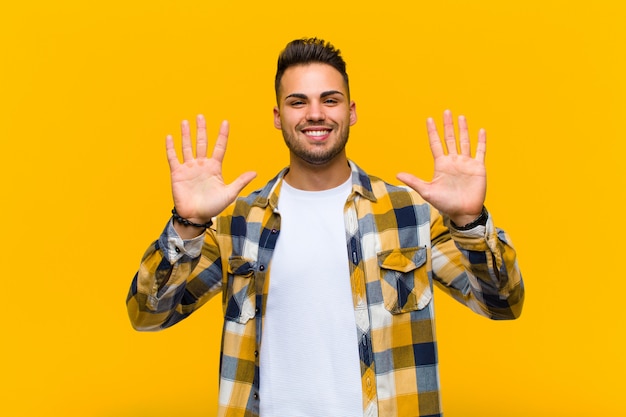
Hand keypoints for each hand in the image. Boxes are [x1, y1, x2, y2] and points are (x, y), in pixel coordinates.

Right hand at [166, 115, 256, 227]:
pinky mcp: (177, 173)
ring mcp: (189, 168)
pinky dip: (171, 148)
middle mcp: (201, 164)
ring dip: (186, 135)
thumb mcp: (229, 193)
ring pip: (187, 147)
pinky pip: (173, 158)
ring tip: (185, 122)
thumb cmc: (213, 207)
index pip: (219, 147)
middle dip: (201, 130)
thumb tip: (255, 172)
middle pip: (202, 143)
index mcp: (214, 167)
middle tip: (201, 116)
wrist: (196, 217)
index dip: (222, 135)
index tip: (225, 122)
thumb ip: (240, 181)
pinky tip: (170, 137)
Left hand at [397, 110, 485, 225]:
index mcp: (441, 165)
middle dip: (448, 125)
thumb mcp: (427, 191)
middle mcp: (453, 161)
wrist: (463, 213)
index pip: (435, 144)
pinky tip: (481, 130)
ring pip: (464, 142)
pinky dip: (481, 141)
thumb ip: (414, 181)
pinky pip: (480, 151)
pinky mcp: (478, 167)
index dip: (432, 132)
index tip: (429, 119)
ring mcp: (466, 163)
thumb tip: (397, 174)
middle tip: (446, 111)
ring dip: (463, 129)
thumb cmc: (445, 204)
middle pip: (450, 139)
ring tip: (461, 117)